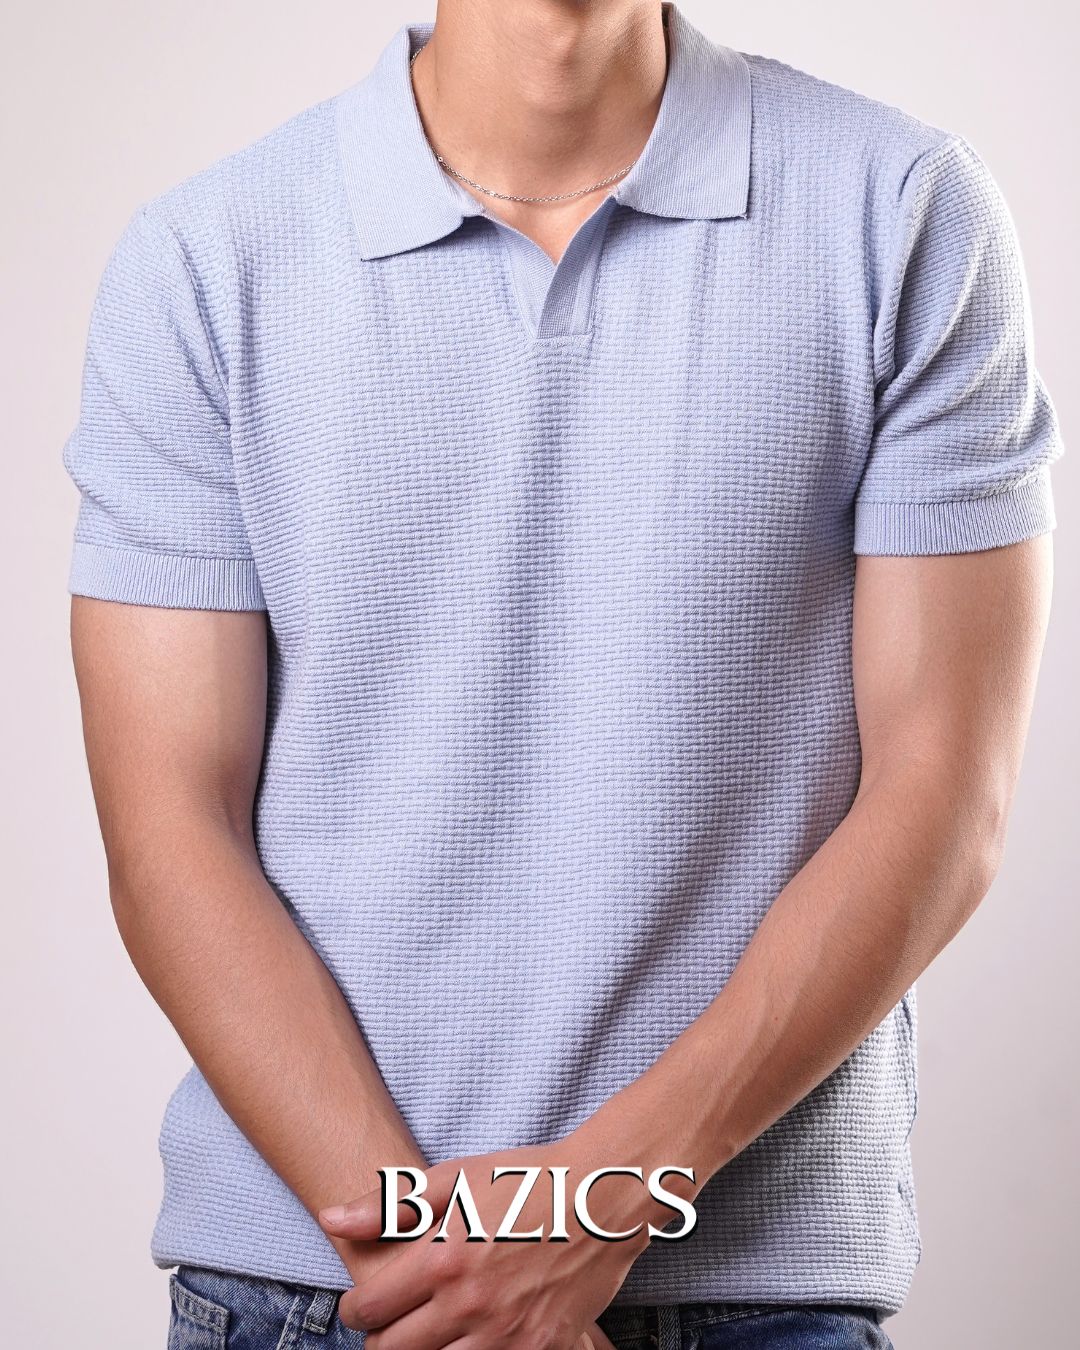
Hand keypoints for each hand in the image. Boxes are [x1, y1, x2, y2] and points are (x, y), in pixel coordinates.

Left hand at [318, 1130, 658, 1349]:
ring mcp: (506, 1333)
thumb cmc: (525, 1179)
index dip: (355, 1310)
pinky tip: (472, 1337)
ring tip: (431, 1332)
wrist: (602, 1197)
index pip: (368, 1309)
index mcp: (442, 1257)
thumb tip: (331, 1218)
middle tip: (392, 1325)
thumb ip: (390, 1204)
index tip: (363, 1304)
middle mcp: (469, 1303)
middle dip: (382, 1341)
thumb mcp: (456, 1177)